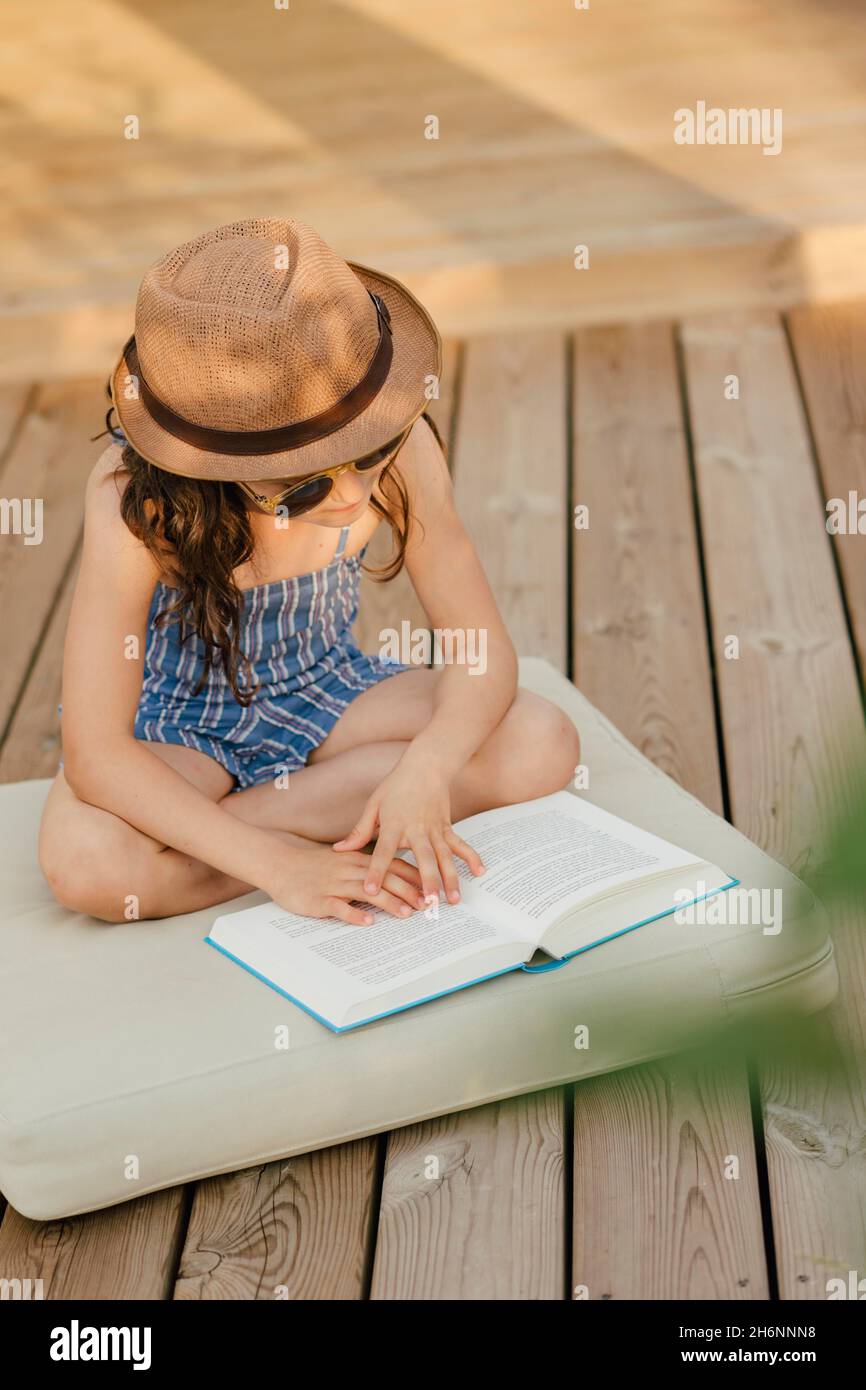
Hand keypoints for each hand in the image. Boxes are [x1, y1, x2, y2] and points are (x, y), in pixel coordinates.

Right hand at [263, 843, 422, 926]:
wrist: (280, 865)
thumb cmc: (313, 866)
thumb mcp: (343, 861)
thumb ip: (367, 868)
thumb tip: (395, 879)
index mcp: (358, 860)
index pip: (393, 865)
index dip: (414, 877)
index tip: (431, 888)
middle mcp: (349, 870)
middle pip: (385, 879)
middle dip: (408, 892)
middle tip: (427, 906)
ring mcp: (334, 884)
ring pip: (366, 892)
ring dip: (388, 903)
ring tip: (406, 915)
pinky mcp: (319, 899)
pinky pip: (338, 907)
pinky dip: (354, 915)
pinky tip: (367, 923)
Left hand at [332, 751, 484, 905]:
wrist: (426, 765)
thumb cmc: (396, 786)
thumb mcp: (373, 805)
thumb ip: (359, 831)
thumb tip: (339, 850)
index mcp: (394, 824)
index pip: (383, 851)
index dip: (376, 871)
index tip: (371, 890)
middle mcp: (417, 829)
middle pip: (423, 858)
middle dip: (427, 881)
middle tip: (428, 904)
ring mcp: (435, 829)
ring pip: (445, 857)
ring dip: (450, 878)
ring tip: (454, 899)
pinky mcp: (447, 827)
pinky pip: (460, 845)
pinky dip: (471, 857)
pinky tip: (480, 872)